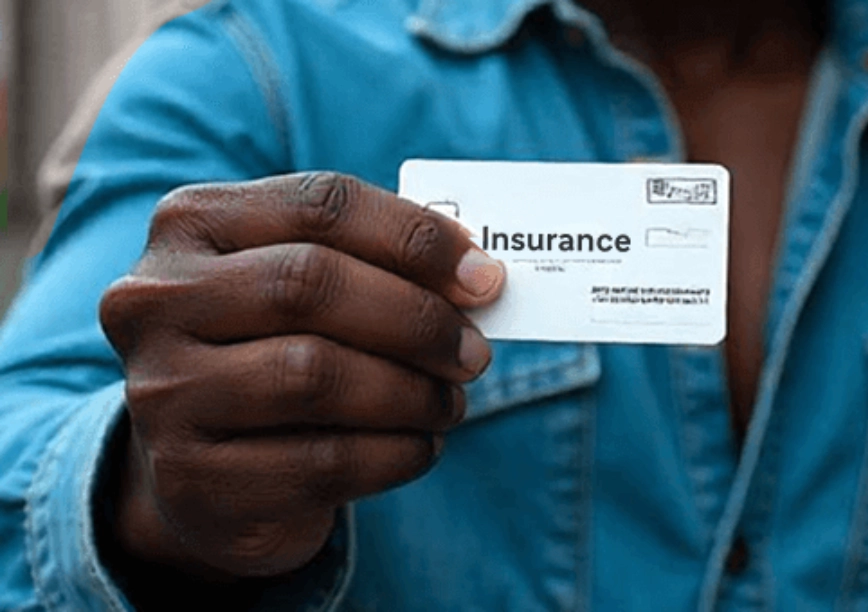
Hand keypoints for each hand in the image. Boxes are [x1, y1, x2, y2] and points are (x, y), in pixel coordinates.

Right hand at [98, 172, 503, 581]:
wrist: (204, 470)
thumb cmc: (275, 351)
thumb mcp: (305, 288)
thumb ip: (375, 265)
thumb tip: (478, 276)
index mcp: (192, 224)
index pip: (319, 205)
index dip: (415, 238)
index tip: (484, 277)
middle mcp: (157, 299)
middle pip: (310, 284)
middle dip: (417, 319)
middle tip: (474, 352)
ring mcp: (164, 391)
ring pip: (314, 375)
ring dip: (412, 392)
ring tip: (450, 401)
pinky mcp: (193, 478)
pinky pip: (323, 460)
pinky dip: (397, 452)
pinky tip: (420, 447)